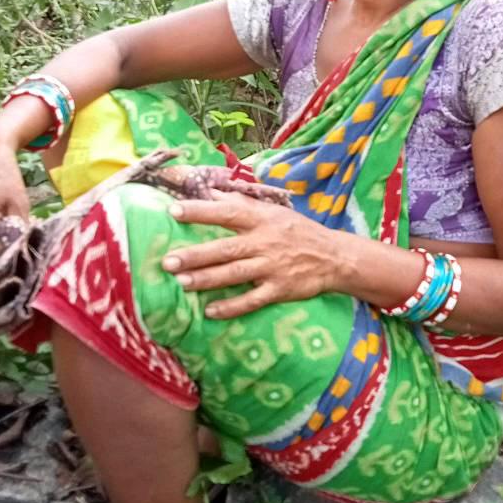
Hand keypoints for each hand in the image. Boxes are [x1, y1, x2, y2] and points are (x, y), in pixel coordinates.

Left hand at [161, 190, 341, 318]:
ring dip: (207, 279)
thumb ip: (241, 203)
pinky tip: (210, 311)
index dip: (201, 211)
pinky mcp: (280, 289)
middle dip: (196, 255)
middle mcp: (265, 242)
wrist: (333, 256)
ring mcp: (272, 267)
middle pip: (226, 248)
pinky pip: (252, 300)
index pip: (227, 212)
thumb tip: (210, 191)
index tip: (174, 211)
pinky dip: (231, 307)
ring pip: (235, 274)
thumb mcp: (273, 212)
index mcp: (262, 220)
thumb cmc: (297, 231)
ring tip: (182, 283)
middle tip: (168, 261)